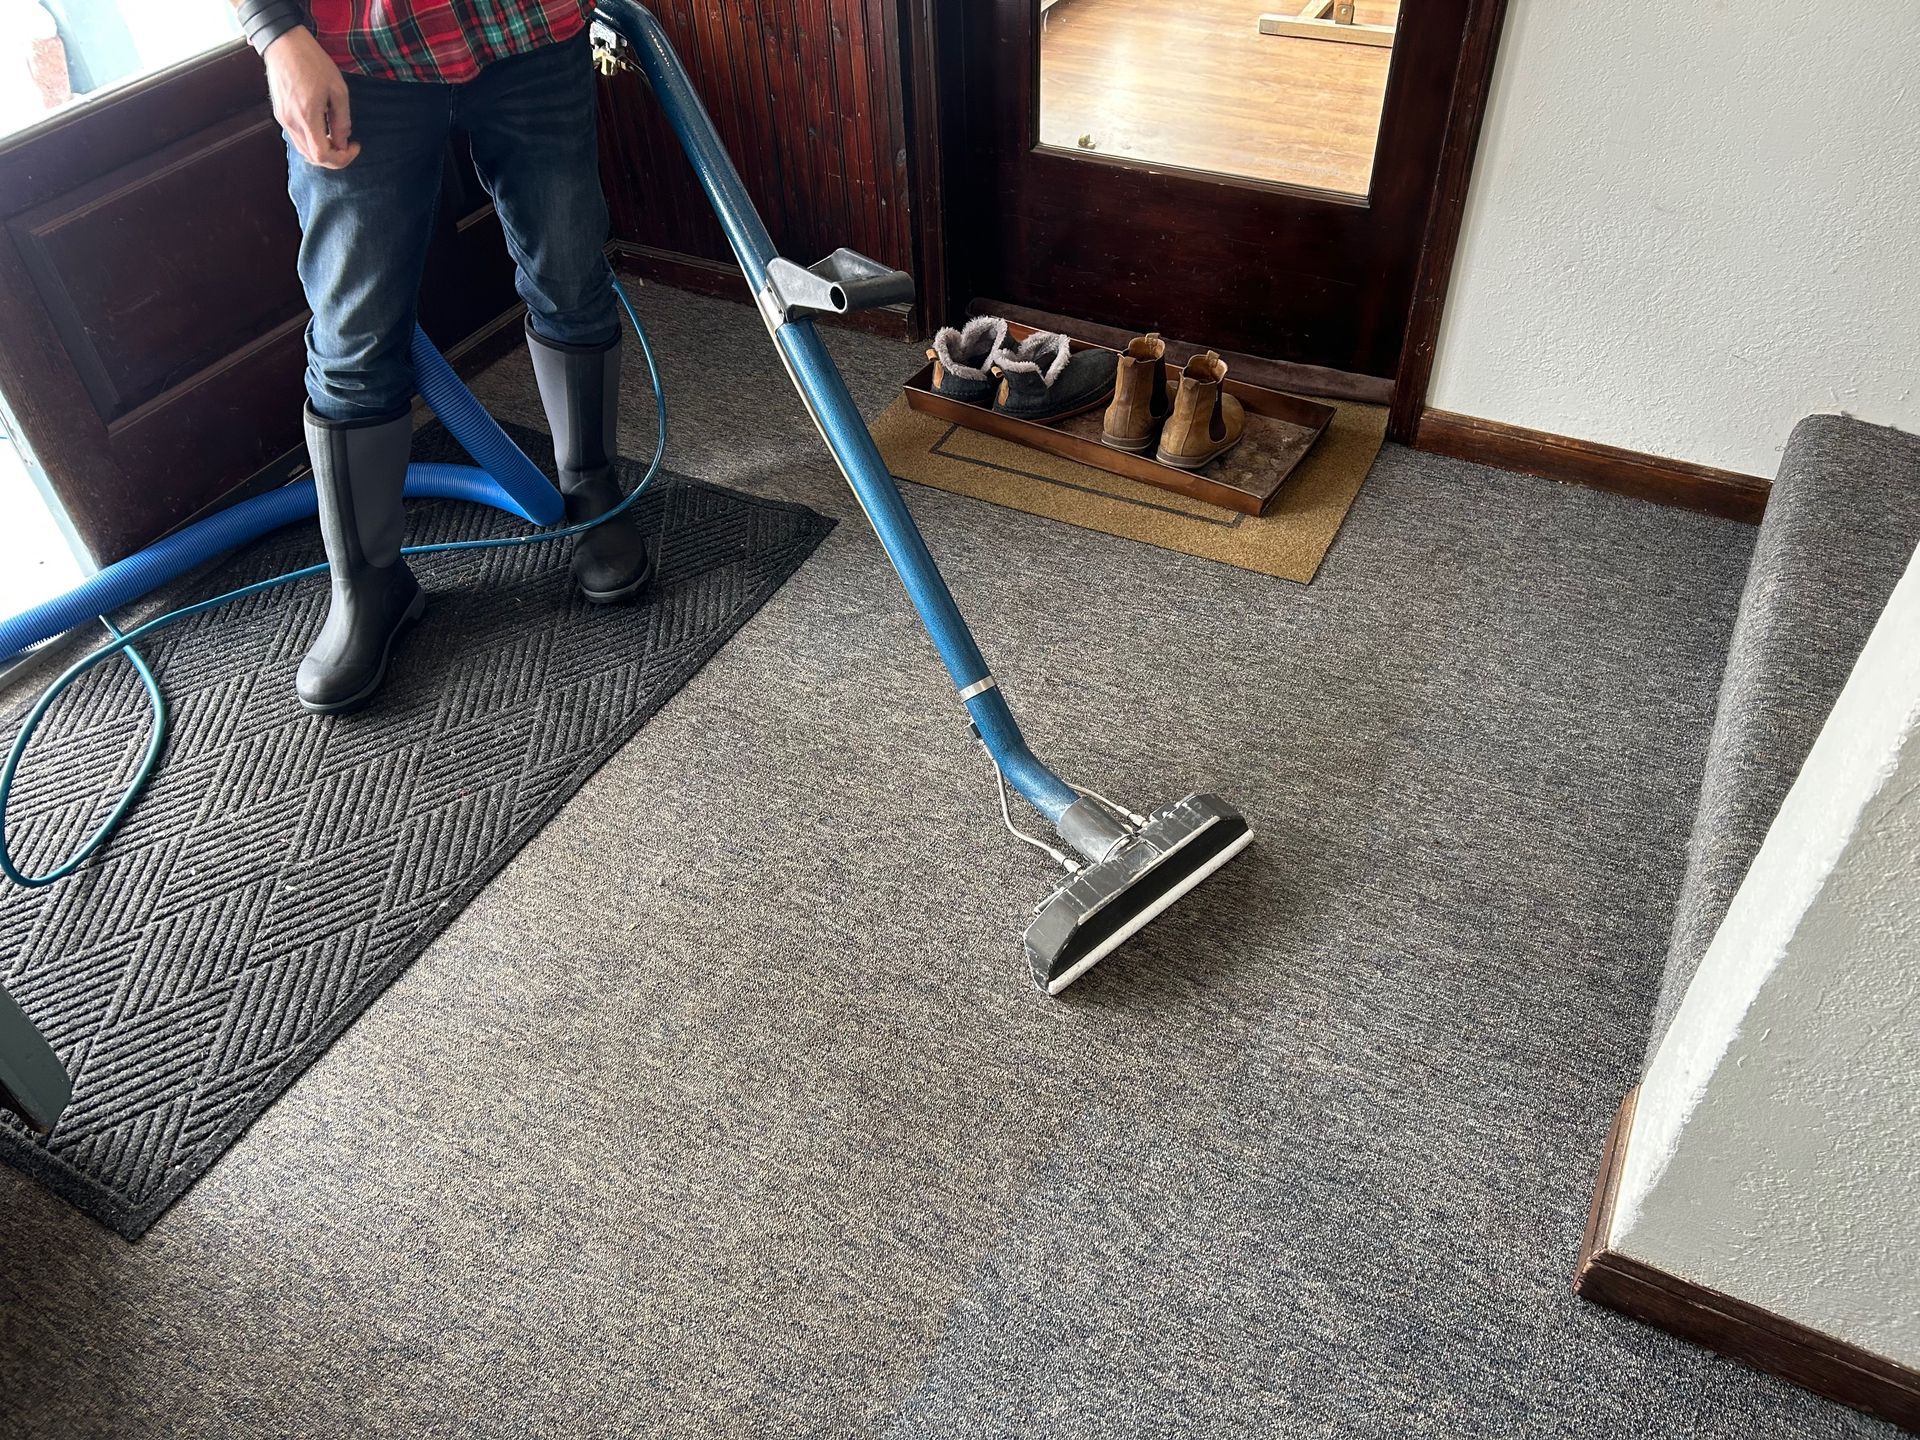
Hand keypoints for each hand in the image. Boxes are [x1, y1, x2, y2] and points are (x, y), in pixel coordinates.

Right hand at [265, 28, 359, 169]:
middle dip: (334, 157)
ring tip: (336, 136)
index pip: (322, 156)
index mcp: (306, 116)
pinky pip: (297, 138)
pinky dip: (312, 141)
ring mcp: (282, 119)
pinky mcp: (279, 114)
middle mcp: (291, 122)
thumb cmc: (312, 62)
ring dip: (322, 150)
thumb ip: (342, 119)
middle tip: (348, 144)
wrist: (283, 43)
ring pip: (303, 150)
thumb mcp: (338, 89)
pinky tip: (323, 128)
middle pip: (312, 157)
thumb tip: (344, 141)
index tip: (355, 146)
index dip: (342, 159)